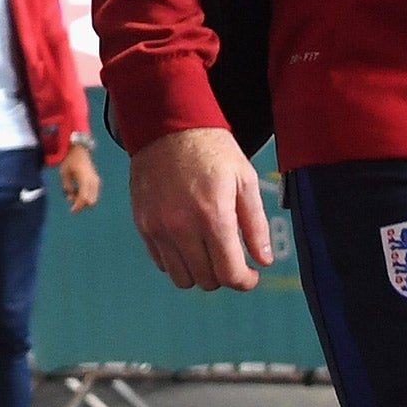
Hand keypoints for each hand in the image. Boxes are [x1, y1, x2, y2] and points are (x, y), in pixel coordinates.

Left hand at [60, 144, 101, 212]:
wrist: (79, 150)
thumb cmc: (70, 161)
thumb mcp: (64, 174)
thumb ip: (67, 188)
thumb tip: (70, 199)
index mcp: (85, 178)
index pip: (84, 198)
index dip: (78, 206)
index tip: (71, 211)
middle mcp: (93, 181)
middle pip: (91, 201)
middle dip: (81, 204)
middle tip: (71, 199)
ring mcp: (96, 181)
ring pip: (93, 199)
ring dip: (83, 200)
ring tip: (73, 192)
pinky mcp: (96, 181)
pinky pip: (93, 194)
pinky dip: (86, 196)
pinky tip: (77, 189)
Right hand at [127, 127, 271, 291]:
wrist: (167, 125)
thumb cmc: (211, 150)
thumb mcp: (245, 180)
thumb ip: (256, 225)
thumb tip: (263, 261)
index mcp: (213, 215)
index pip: (229, 274)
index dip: (245, 281)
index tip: (250, 275)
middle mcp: (182, 226)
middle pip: (207, 280)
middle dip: (224, 274)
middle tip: (231, 256)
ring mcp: (158, 227)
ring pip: (182, 278)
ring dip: (200, 272)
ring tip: (208, 250)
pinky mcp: (143, 224)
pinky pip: (161, 263)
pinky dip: (177, 261)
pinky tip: (188, 241)